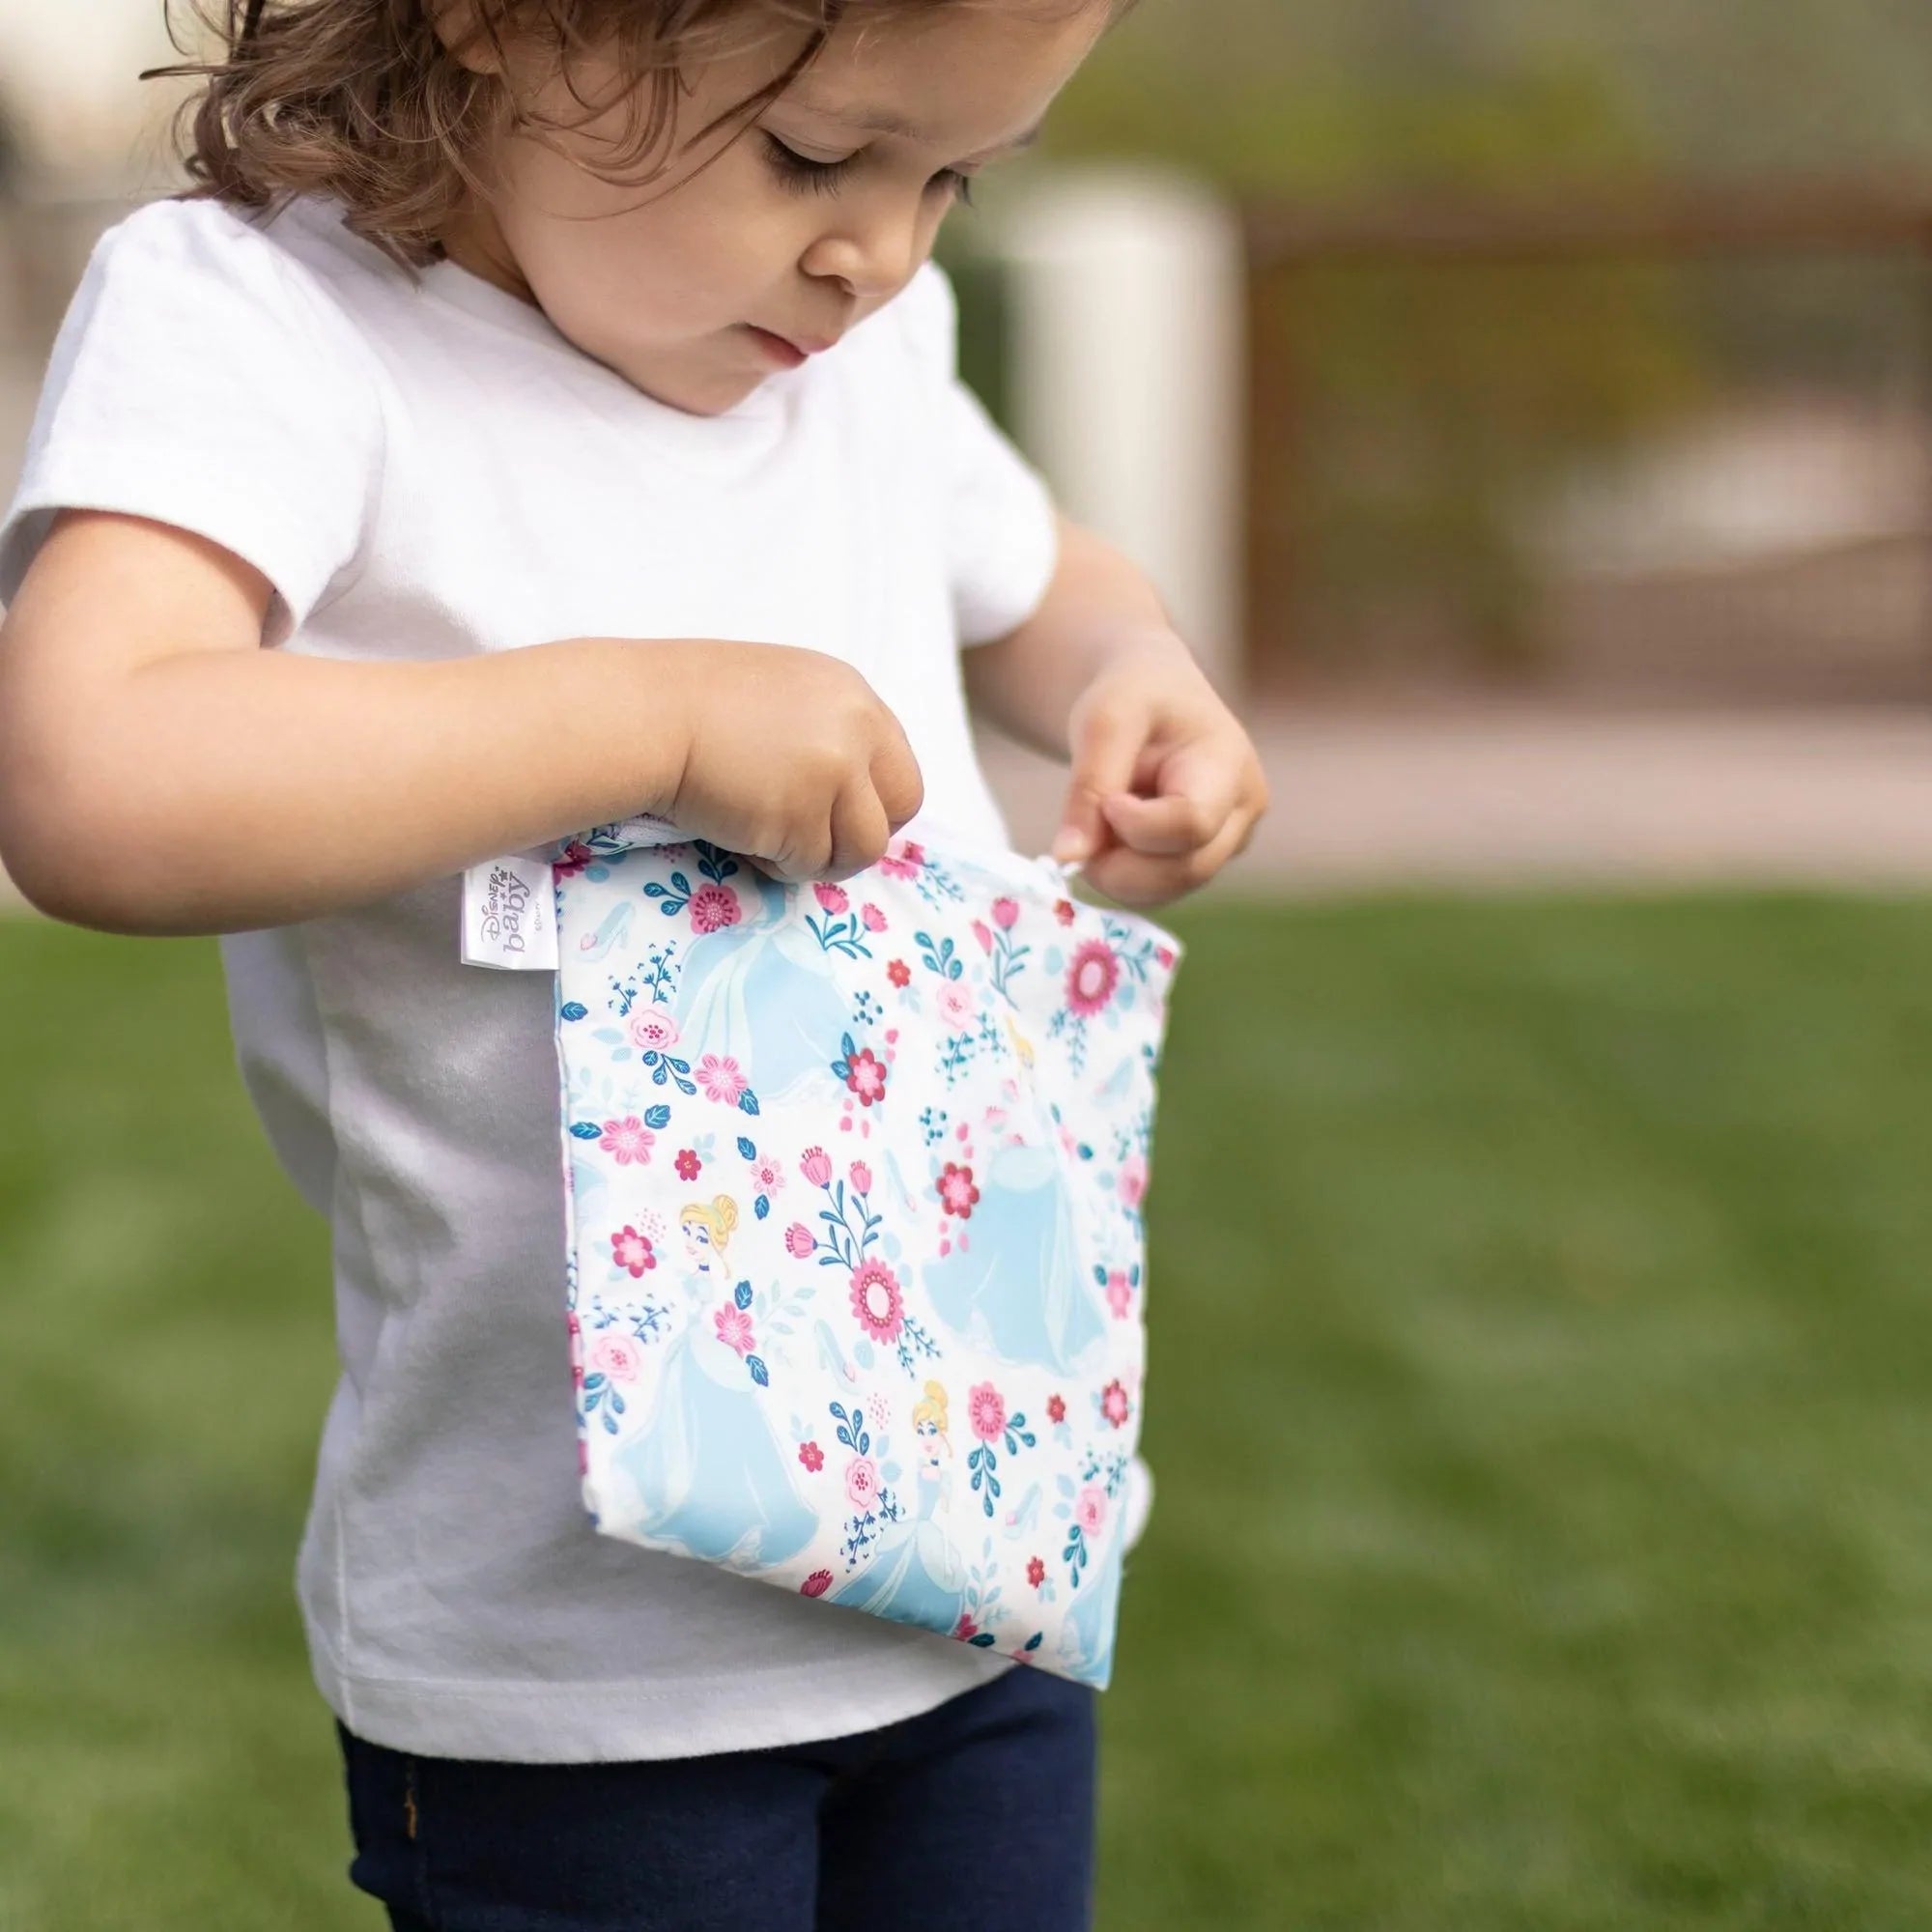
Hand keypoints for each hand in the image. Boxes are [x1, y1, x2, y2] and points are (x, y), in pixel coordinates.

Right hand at [659, 640, 923, 881]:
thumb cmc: (691, 703)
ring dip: (820, 855)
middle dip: (863, 834)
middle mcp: (855, 730)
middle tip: (817, 841)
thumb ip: (828, 731)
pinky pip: (809, 865)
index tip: (837, 816)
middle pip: (902, 807)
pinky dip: (778, 864)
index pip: (900, 766)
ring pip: (862, 848)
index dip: (873, 802)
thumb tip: (854, 791)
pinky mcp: (798, 818)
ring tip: (772, 842)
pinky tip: (742, 838)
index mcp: (852, 695)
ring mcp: (831, 775)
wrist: (642, 715)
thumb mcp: (782, 695)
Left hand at [1051, 632, 1268, 906]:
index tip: (1108, 799)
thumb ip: (1088, 785)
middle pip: (1184, 869)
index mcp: (1230, 766)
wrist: (1154, 693)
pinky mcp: (1201, 861)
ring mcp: (1226, 843)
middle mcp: (1242, 813)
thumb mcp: (1105, 718)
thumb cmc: (1134, 694)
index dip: (1137, 826)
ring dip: (1115, 870)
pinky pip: (1157, 892)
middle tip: (1083, 825)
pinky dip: (1121, 875)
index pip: (1191, 824)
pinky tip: (1110, 836)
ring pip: (1168, 890)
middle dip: (1119, 860)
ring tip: (1097, 820)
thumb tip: (1068, 858)